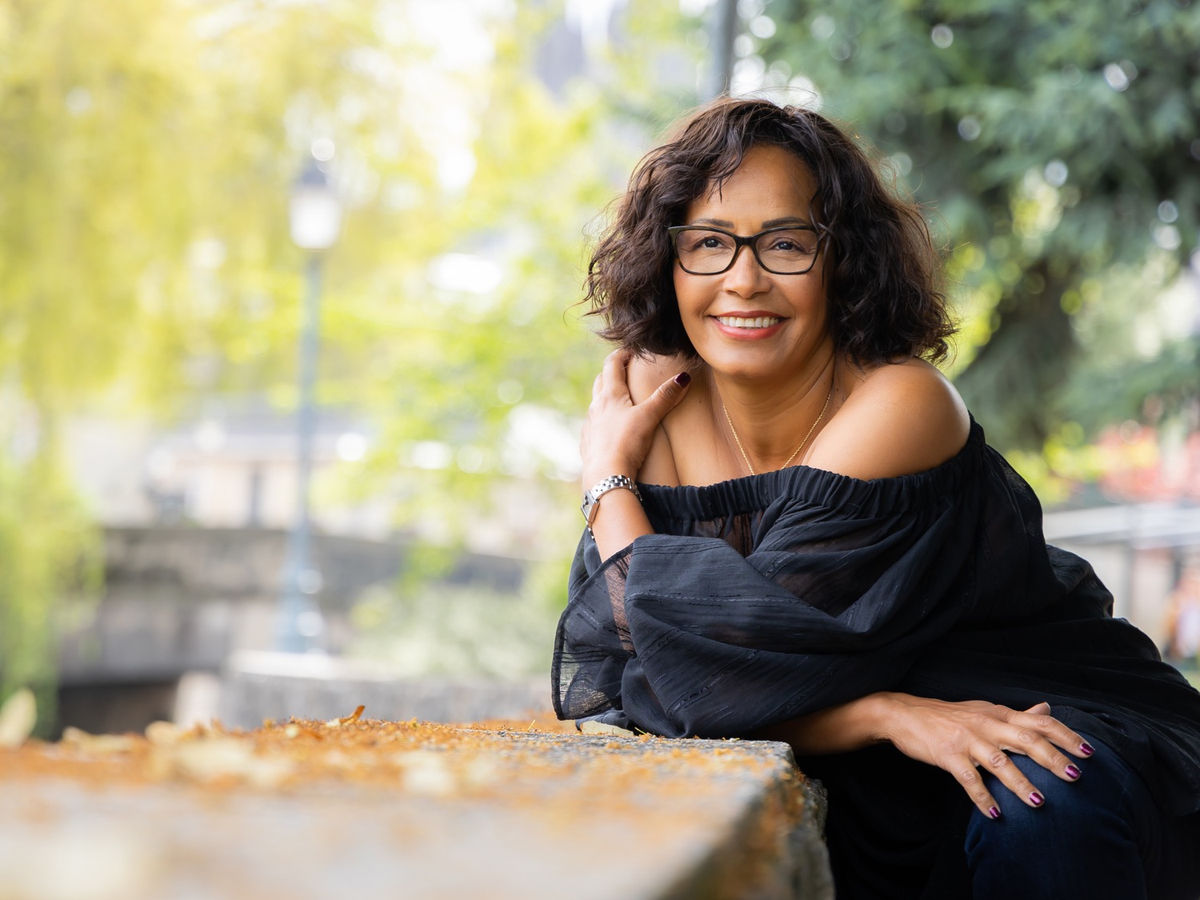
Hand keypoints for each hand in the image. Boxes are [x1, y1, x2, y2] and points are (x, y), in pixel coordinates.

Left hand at [580, 349, 690, 486]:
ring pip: (596, 403)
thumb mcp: (649, 417)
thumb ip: (665, 397)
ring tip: (620, 399)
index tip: (632, 351)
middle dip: (612, 372)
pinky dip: (602, 419)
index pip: (612, 364)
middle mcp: (596, 406)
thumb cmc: (626, 443)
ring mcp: (590, 424)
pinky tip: (610, 428)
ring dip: (606, 396)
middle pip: (601, 380)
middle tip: (626, 370)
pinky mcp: (588, 442)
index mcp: (610, 395)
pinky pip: (594, 424)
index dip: (622, 354)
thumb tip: (684, 377)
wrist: (605, 476)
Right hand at [878, 693, 1093, 818]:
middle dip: (1053, 759)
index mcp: (998, 714)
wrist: (904, 714)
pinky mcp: (949, 756)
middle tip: (1075, 776)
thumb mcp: (984, 709)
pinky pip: (969, 780)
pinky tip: (995, 814)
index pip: (1039, 721)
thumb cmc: (948, 715)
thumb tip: (1047, 709)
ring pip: (1000, 762)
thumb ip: (1017, 714)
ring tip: (1039, 802)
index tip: (1088, 751)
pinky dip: (983, 798)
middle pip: (1026, 739)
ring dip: (1021, 783)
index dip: (1065, 735)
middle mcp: (986, 725)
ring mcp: (967, 740)